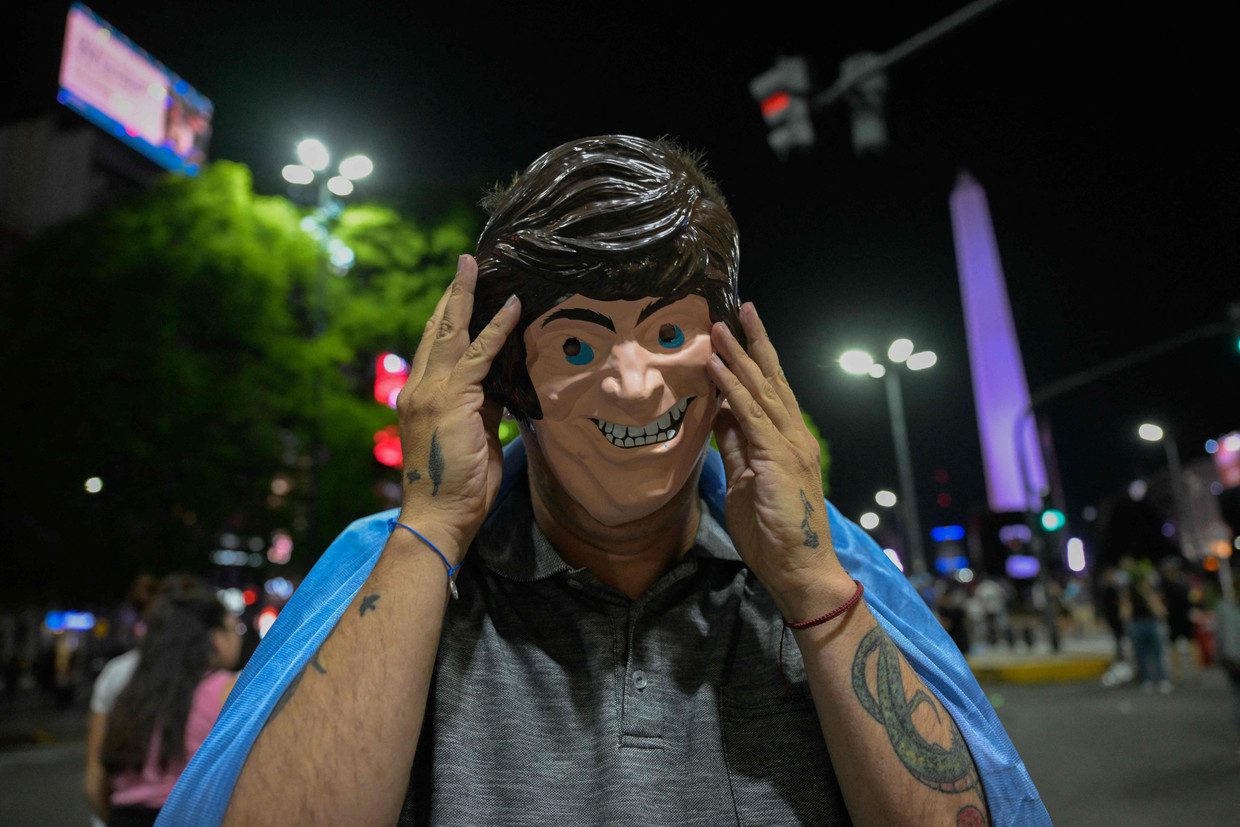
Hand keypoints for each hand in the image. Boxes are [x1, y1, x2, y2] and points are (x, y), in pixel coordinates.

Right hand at [395, 255, 520, 559]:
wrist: (439, 516)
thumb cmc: (458, 487)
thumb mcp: (474, 437)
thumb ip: (483, 406)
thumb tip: (502, 383)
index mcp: (420, 397)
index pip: (435, 348)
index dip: (448, 318)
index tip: (460, 293)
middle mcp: (418, 388)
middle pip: (436, 331)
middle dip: (452, 296)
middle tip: (466, 264)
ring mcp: (430, 392)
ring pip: (452, 333)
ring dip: (466, 296)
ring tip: (476, 267)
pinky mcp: (452, 399)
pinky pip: (479, 355)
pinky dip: (497, 328)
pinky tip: (512, 306)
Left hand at [706, 302, 851, 618]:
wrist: (799, 569)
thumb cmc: (773, 533)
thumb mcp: (745, 481)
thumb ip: (735, 447)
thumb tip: (718, 414)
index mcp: (787, 440)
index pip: (771, 390)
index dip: (756, 359)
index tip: (740, 330)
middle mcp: (793, 435)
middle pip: (771, 379)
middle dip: (753, 343)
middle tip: (738, 308)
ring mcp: (788, 445)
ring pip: (760, 390)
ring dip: (737, 357)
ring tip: (719, 328)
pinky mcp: (776, 458)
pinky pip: (750, 416)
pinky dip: (732, 390)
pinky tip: (716, 369)